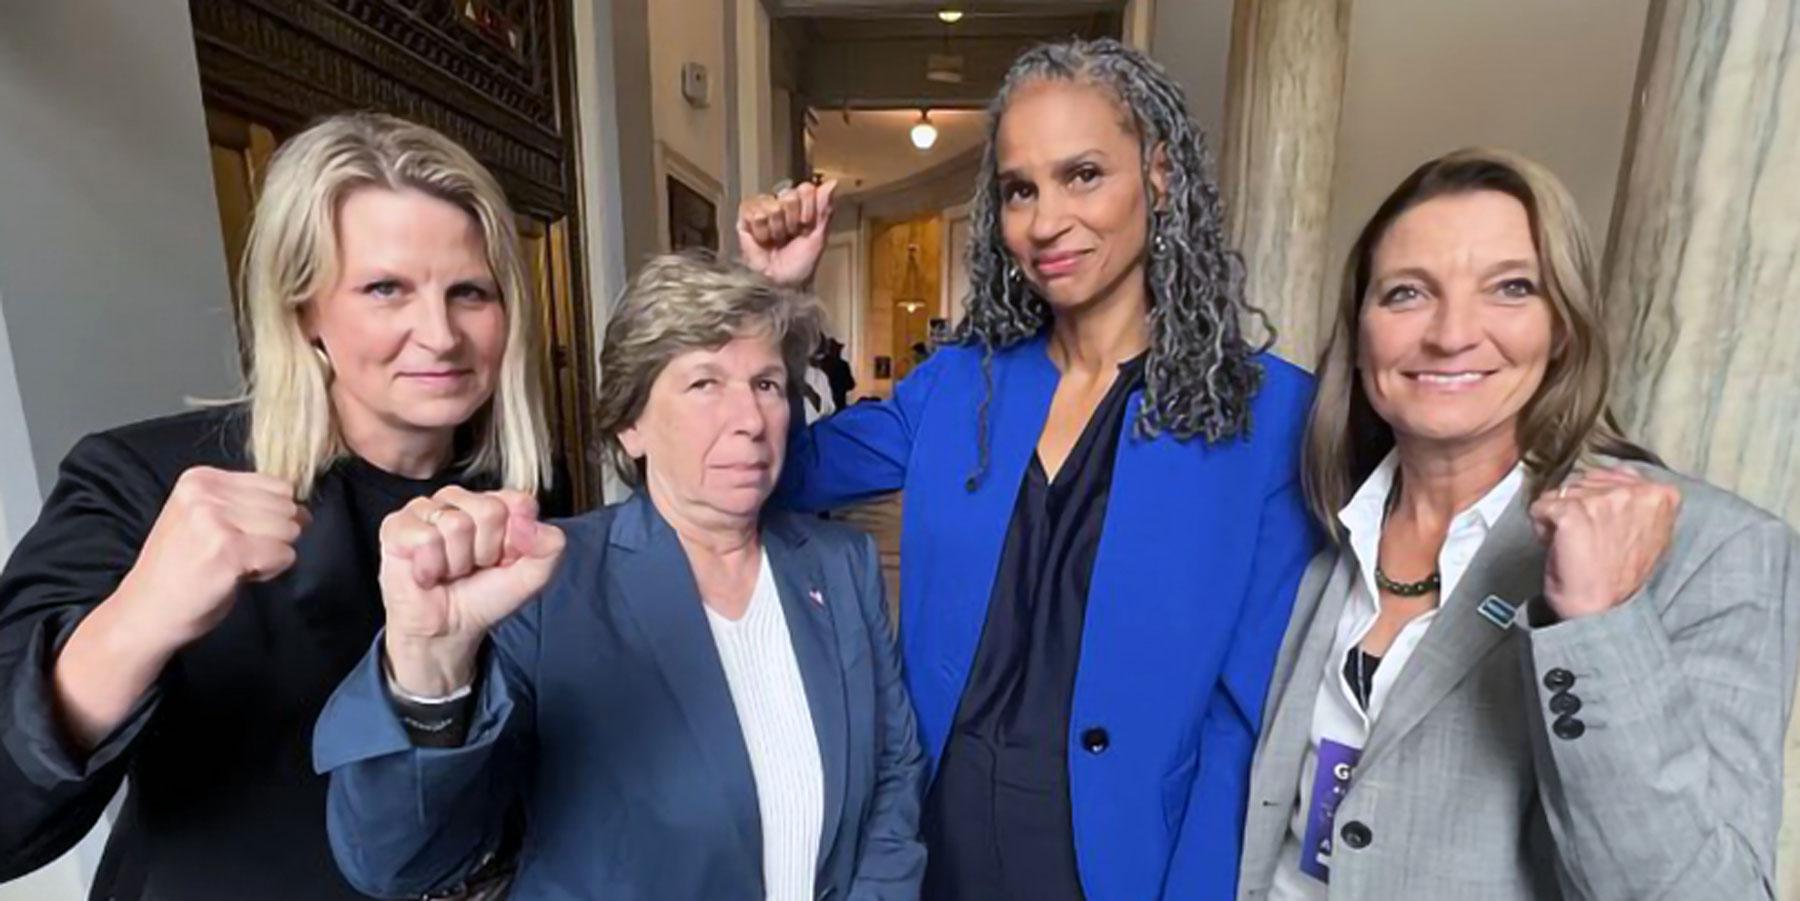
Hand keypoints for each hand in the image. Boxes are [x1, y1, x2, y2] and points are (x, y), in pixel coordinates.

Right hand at [112, 466, 308, 650]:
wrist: (145, 612)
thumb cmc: (178, 570)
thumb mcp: (201, 517)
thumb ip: (242, 503)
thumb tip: (301, 509)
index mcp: (200, 478)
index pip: (276, 485)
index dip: (272, 516)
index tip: (241, 536)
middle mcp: (206, 493)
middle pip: (286, 507)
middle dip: (275, 535)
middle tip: (238, 555)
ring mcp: (216, 521)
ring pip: (289, 530)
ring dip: (272, 553)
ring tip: (236, 565)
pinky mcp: (229, 551)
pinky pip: (284, 555)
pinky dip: (271, 570)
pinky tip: (239, 577)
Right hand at [379, 487, 564, 694]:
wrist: (448, 629)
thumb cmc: (486, 596)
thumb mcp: (534, 575)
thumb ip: (550, 545)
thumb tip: (528, 521)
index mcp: (496, 503)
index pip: (519, 503)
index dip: (515, 541)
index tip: (505, 559)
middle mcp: (461, 499)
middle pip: (489, 511)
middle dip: (485, 551)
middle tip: (473, 567)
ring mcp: (427, 508)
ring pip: (456, 524)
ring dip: (457, 562)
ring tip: (450, 570)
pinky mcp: (397, 525)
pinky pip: (425, 538)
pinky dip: (431, 568)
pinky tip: (427, 574)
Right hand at [737, 179, 836, 287]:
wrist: (782, 284)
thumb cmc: (800, 264)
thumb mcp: (818, 237)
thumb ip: (824, 209)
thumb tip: (833, 183)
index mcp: (801, 205)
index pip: (806, 189)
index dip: (808, 210)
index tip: (806, 228)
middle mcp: (781, 203)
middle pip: (789, 196)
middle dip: (792, 222)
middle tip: (789, 236)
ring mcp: (762, 209)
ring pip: (772, 206)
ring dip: (776, 229)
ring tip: (775, 240)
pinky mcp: (745, 218)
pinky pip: (754, 213)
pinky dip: (761, 231)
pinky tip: (762, 240)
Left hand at [1530, 466, 1680, 618]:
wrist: (1602, 611)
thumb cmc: (1619, 576)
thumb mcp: (1647, 532)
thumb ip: (1638, 503)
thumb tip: (1614, 481)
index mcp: (1662, 495)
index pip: (1613, 474)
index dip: (1598, 501)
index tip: (1602, 528)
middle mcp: (1636, 492)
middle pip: (1585, 480)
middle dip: (1577, 507)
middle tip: (1586, 540)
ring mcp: (1604, 500)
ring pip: (1561, 492)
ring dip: (1559, 517)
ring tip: (1574, 545)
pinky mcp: (1574, 513)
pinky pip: (1540, 506)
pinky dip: (1541, 526)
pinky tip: (1557, 547)